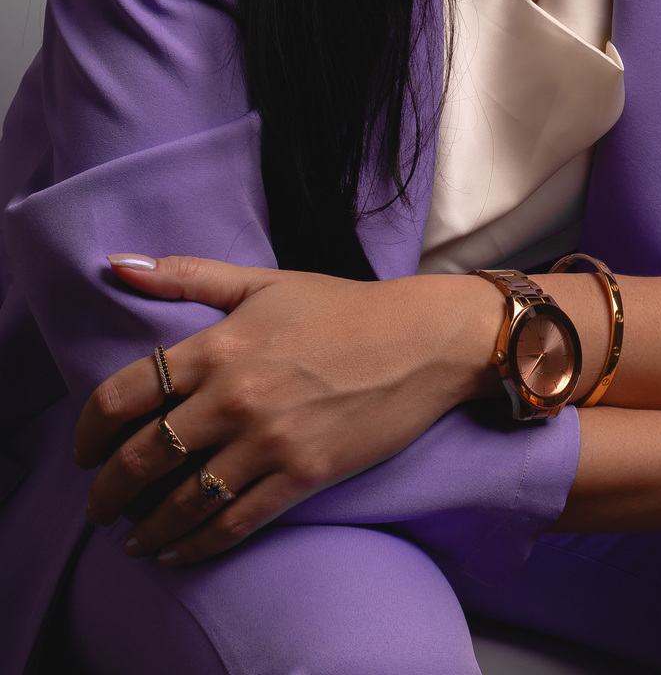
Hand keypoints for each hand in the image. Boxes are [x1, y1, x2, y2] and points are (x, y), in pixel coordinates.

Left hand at [74, 254, 504, 564]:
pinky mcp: (302, 475)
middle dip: (107, 491)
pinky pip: (232, 523)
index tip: (83, 450)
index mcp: (220, 345)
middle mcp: (235, 397)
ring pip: (182, 500)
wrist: (421, 339)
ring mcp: (268, 441)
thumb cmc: (342, 307)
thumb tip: (117, 264)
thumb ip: (187, 276)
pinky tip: (177, 551)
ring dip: (145, 527)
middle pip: (143, 456)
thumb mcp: (263, 281)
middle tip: (98, 506)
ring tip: (131, 539)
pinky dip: (195, 545)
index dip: (89, 430)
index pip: (124, 395)